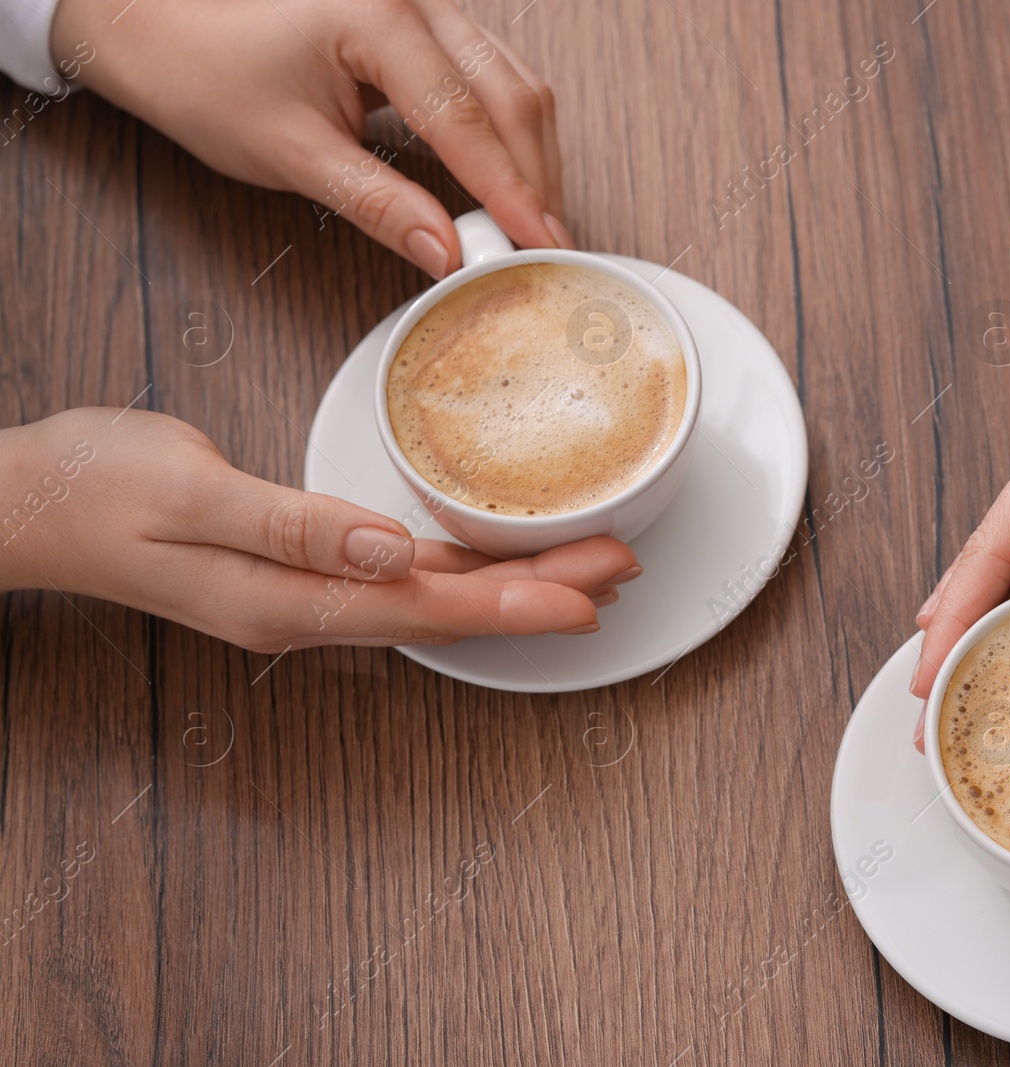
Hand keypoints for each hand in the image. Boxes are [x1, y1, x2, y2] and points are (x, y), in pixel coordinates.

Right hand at [0, 408, 638, 650]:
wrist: (28, 503)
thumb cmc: (95, 487)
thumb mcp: (189, 492)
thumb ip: (292, 524)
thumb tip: (385, 548)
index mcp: (291, 598)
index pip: (428, 607)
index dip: (515, 602)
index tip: (588, 595)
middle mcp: (308, 609)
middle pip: (448, 609)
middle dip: (540, 591)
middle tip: (622, 568)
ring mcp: (304, 596)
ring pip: (432, 597)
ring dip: (511, 585)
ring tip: (587, 567)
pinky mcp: (299, 570)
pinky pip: (400, 579)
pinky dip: (458, 570)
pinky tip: (491, 560)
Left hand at [52, 0, 569, 275]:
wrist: (158, 25)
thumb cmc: (206, 73)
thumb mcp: (291, 154)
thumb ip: (379, 204)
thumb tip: (444, 252)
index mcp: (379, 18)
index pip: (468, 120)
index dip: (510, 192)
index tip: (537, 246)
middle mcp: (414, 0)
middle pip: (514, 95)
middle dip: (537, 178)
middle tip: (549, 248)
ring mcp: (426, 8)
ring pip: (515, 82)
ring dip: (533, 156)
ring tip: (535, 225)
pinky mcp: (425, 26)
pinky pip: (494, 75)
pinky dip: (510, 132)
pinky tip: (512, 180)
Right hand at [910, 323, 1009, 737]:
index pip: (997, 539)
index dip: (959, 612)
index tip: (931, 671)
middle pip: (985, 551)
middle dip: (951, 627)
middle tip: (926, 701)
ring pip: (1004, 555)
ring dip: (974, 617)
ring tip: (946, 683)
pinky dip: (1009, 596)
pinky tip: (985, 632)